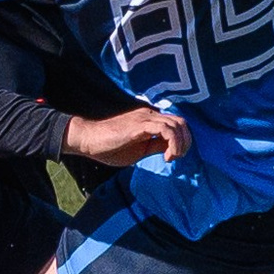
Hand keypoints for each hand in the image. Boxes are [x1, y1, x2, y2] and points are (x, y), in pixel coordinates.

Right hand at [65, 105, 189, 167]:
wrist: (88, 140)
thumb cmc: (108, 147)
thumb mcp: (139, 150)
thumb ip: (155, 146)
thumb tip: (171, 149)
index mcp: (150, 120)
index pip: (176, 124)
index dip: (182, 141)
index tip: (172, 157)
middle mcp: (150, 115)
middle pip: (181, 122)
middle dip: (185, 142)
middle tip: (175, 157)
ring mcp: (146, 118)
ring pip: (177, 124)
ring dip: (180, 144)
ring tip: (171, 158)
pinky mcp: (140, 125)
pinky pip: (167, 130)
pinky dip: (173, 143)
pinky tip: (166, 157)